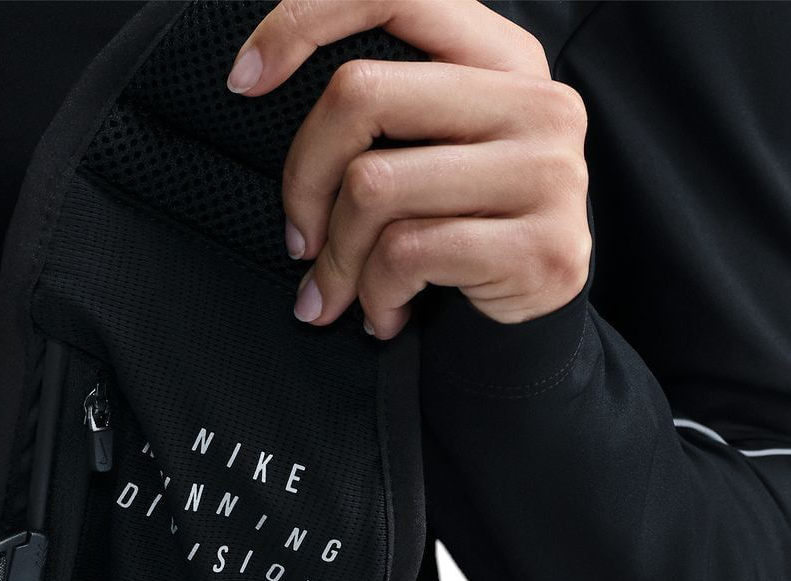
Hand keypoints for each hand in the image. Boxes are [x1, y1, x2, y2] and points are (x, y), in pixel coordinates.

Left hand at [228, 0, 589, 337]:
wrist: (526, 338)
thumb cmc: (456, 241)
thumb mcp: (429, 157)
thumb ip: (383, 110)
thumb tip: (258, 84)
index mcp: (502, 58)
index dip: (304, 20)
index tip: (243, 80)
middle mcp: (535, 99)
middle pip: (360, 94)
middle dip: (303, 180)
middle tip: (299, 240)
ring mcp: (546, 171)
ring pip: (373, 186)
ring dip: (336, 260)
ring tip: (341, 294)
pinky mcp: (540, 246)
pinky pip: (405, 254)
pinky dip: (373, 297)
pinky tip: (385, 316)